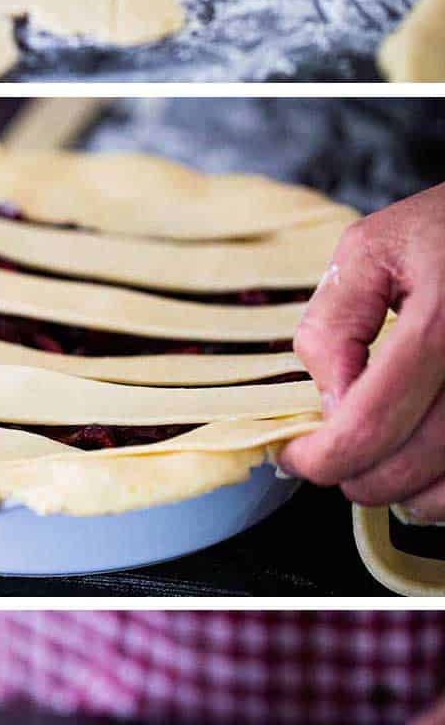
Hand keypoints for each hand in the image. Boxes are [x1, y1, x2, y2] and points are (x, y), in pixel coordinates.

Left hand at [280, 184, 444, 520]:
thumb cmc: (443, 230)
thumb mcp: (369, 249)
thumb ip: (336, 322)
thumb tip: (328, 400)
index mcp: (440, 322)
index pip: (368, 424)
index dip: (320, 457)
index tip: (295, 456)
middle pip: (411, 463)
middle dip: (355, 477)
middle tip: (329, 462)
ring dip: (403, 493)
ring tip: (373, 468)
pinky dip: (444, 493)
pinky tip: (422, 471)